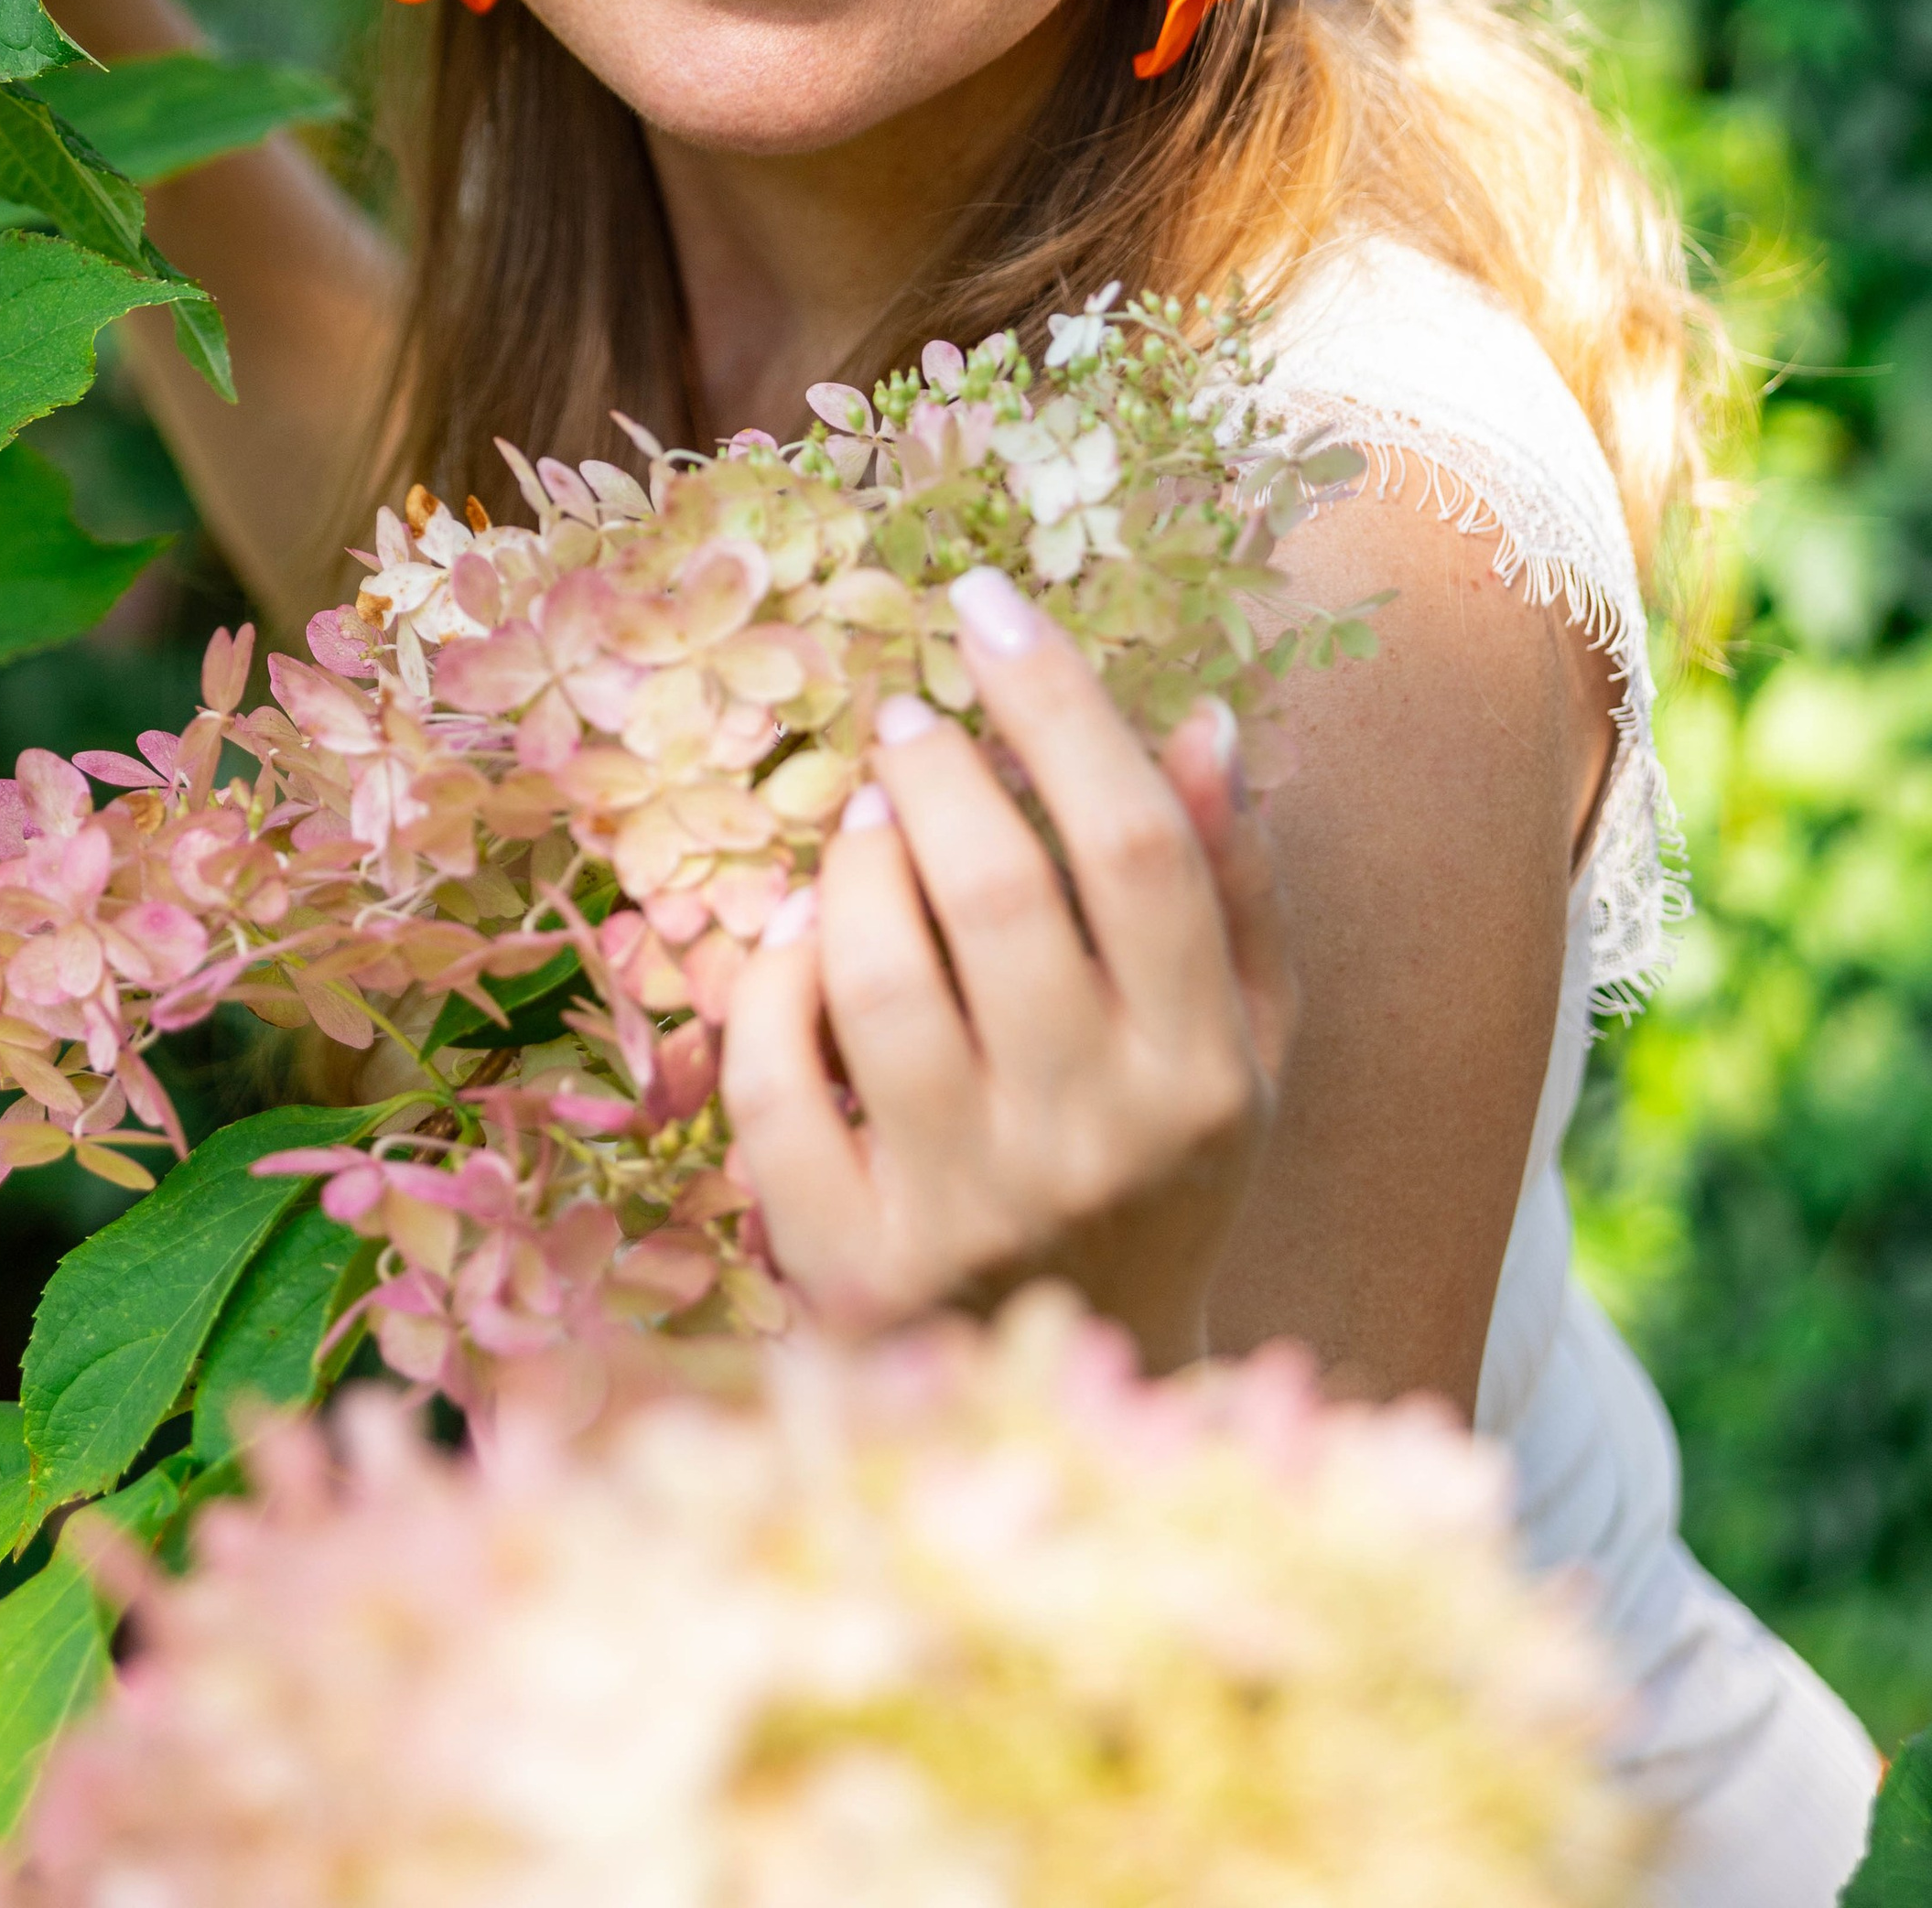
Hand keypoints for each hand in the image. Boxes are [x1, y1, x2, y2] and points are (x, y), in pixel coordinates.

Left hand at [722, 564, 1292, 1364]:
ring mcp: (968, 1212)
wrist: (1074, 1398)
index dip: (1057, 703)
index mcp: (1208, 1076)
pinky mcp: (849, 1266)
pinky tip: (793, 938)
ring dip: (854, 864)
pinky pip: (774, 1082)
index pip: (1138, 846)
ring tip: (866, 822)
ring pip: (877, 978)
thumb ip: (1228, 888)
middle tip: (908, 723)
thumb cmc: (1156, 1176)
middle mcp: (1097, 1143)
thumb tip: (1203, 722)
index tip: (988, 606)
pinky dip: (768, 984)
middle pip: (1000, 895)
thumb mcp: (1237, 1046)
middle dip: (939, 771)